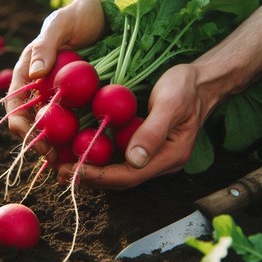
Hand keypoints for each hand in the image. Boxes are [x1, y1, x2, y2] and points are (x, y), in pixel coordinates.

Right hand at [5, 0, 105, 153]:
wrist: (104, 14)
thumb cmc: (78, 15)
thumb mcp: (60, 24)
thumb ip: (45, 46)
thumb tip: (34, 74)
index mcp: (28, 71)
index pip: (15, 103)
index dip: (20, 123)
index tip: (31, 138)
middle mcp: (42, 87)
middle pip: (34, 120)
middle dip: (39, 141)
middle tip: (52, 158)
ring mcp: (62, 95)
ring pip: (55, 126)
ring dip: (58, 145)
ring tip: (68, 162)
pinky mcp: (82, 98)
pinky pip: (77, 120)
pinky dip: (77, 136)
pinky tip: (85, 148)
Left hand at [57, 64, 213, 188]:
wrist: (200, 82)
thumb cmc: (187, 89)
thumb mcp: (170, 104)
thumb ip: (153, 132)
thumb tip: (133, 159)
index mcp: (169, 156)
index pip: (129, 175)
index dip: (100, 175)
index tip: (74, 169)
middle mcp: (159, 161)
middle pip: (121, 178)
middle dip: (90, 177)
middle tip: (60, 170)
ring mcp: (153, 154)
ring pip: (118, 169)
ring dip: (92, 169)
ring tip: (64, 164)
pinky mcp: (145, 144)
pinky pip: (119, 155)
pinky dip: (99, 155)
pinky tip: (82, 149)